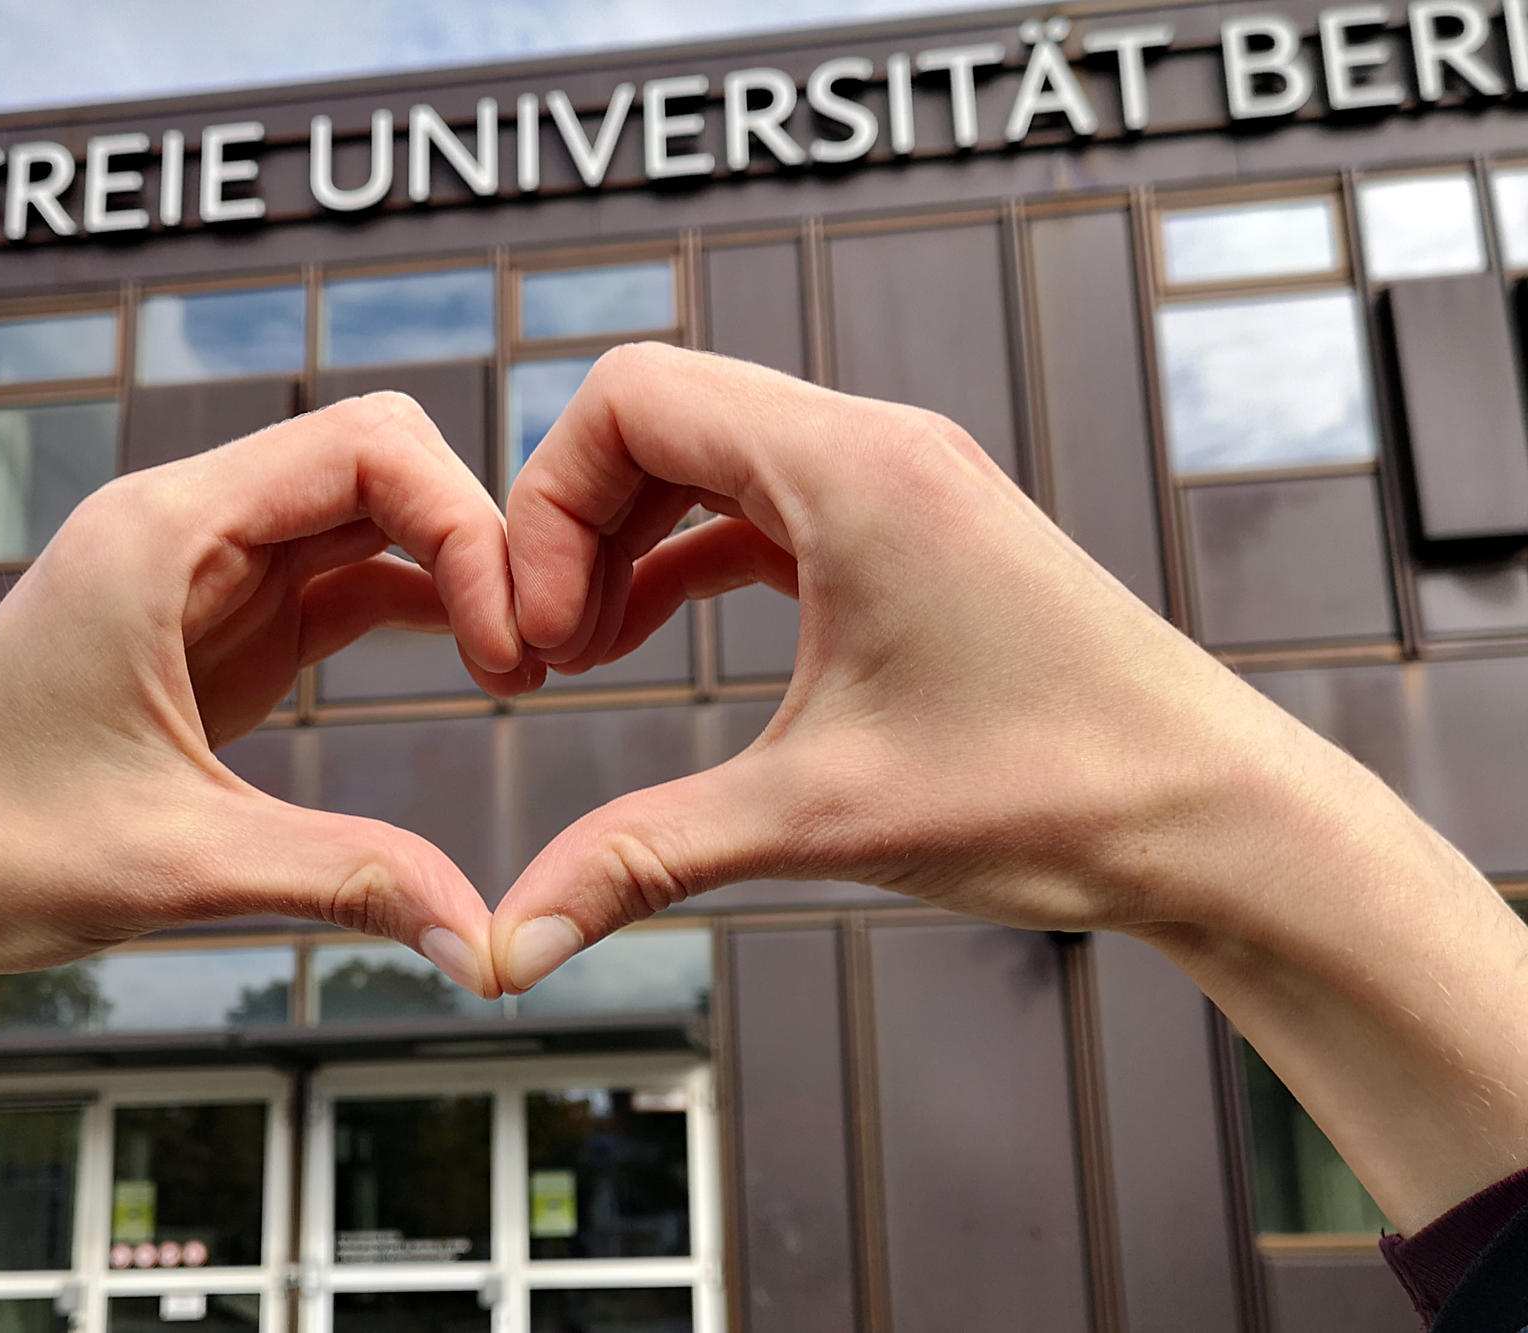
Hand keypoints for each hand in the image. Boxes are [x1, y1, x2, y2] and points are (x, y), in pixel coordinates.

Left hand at [0, 393, 537, 1221]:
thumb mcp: (181, 864)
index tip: (514, 641)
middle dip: (472, 536)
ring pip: (363, 513)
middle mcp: (181, 525)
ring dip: (450, 571)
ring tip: (517, 667)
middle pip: (374, 459)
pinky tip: (470, 663)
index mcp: (159, 534)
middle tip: (529, 653)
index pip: (362, 447)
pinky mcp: (210, 626)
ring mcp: (196, 571)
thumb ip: (348, 882)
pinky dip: (413, 605)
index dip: (466, 522)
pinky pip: (336, 578)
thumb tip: (487, 942)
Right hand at [492, 341, 1266, 975]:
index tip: (537, 633)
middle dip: (571, 524)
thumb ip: (639, 861)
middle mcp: (877, 447)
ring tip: (587, 651)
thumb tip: (512, 949)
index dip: (544, 504)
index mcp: (852, 469)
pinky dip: (687, 557)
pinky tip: (650, 635)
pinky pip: (762, 505)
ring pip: (708, 457)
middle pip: (657, 416)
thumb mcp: (817, 820)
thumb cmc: (1056, 793)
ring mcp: (901, 483)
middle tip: (548, 653)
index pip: (628, 398)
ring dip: (625, 540)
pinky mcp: (915, 534)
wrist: (1217, 818)